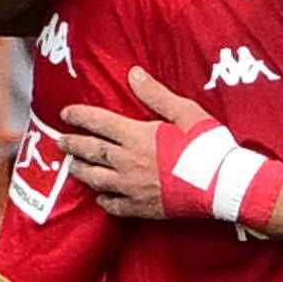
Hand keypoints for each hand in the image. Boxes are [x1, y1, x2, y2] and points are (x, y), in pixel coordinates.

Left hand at [61, 66, 266, 225]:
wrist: (221, 185)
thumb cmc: (207, 146)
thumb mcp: (185, 112)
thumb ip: (156, 94)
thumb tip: (133, 74)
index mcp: (136, 135)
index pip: (97, 122)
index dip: (79, 116)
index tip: (65, 114)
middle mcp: (127, 162)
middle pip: (90, 152)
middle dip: (72, 145)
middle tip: (61, 142)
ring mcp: (131, 187)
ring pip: (95, 179)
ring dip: (81, 171)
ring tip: (73, 166)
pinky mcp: (141, 207)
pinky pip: (113, 206)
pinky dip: (103, 200)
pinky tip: (100, 197)